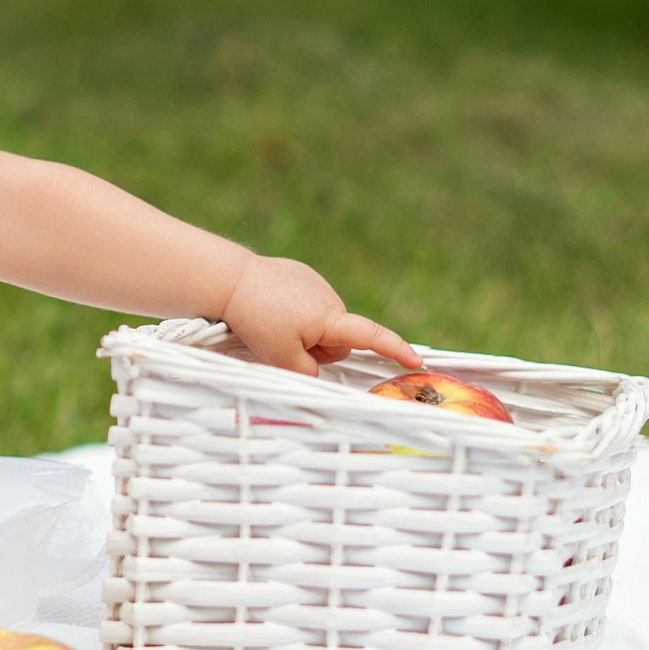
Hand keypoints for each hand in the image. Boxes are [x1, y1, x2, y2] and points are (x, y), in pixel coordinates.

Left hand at [220, 254, 420, 375]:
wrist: (231, 279)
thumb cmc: (256, 319)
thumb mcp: (282, 359)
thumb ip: (309, 372)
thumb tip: (319, 370)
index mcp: (330, 318)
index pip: (371, 338)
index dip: (395, 351)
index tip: (417, 362)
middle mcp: (330, 299)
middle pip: (336, 342)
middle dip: (318, 350)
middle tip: (283, 345)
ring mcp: (316, 285)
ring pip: (320, 327)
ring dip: (304, 334)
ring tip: (273, 324)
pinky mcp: (301, 277)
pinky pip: (306, 308)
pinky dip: (294, 316)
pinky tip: (272, 309)